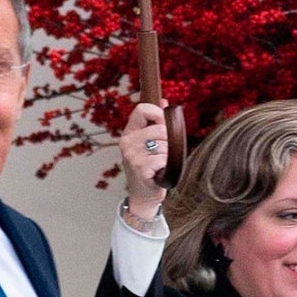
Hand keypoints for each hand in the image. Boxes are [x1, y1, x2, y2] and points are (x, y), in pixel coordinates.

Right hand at [116, 104, 168, 221]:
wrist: (143, 195)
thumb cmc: (150, 167)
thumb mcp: (150, 143)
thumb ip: (156, 122)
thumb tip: (164, 101)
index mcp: (129, 132)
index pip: (142, 109)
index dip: (158, 114)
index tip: (164, 125)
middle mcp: (127, 142)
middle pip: (161, 128)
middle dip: (169, 141)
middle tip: (163, 153)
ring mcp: (132, 155)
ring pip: (165, 145)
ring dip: (169, 156)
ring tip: (161, 165)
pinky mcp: (140, 169)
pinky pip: (163, 159)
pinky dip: (167, 166)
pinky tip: (160, 172)